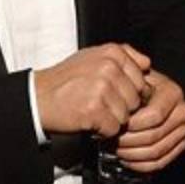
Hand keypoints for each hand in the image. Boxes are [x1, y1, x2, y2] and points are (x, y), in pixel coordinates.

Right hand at [34, 43, 151, 136]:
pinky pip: (113, 128)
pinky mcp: (94, 110)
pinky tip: (89, 121)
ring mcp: (102, 88)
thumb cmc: (65, 79)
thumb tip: (147, 64)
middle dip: (121, 106)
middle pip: (136, 98)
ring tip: (93, 111)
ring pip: (126, 115)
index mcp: (112, 53)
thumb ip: (124, 55)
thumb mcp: (94, 56)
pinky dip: (102, 131)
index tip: (114, 93)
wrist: (37, 97)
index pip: (142, 79)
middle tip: (100, 103)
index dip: (129, 91)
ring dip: (111, 119)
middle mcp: (109, 68)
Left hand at [116, 70, 184, 172]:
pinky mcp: (180, 145)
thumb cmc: (140, 86)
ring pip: (156, 151)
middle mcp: (183, 112)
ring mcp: (183, 131)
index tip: (115, 123)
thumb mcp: (136, 75)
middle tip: (112, 138)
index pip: (154, 116)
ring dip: (132, 154)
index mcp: (174, 94)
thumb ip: (131, 74)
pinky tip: (126, 159)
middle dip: (128, 141)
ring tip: (116, 148)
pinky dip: (140, 164)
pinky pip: (160, 162)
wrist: (153, 95)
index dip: (132, 124)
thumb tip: (125, 82)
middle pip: (154, 136)